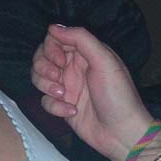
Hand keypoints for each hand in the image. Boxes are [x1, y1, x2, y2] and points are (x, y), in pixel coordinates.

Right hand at [31, 24, 153, 160]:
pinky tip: (72, 112)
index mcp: (85, 53)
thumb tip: (53, 27)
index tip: (61, 60)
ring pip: (39, 77)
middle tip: (58, 77)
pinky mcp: (62, 106)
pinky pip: (45, 100)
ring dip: (47, 86)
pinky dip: (55, 106)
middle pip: (42, 57)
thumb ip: (81, 39)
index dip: (51, 47)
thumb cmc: (118, 96)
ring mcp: (67, 87)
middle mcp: (74, 67)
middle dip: (44, 66)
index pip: (56, 39)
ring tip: (64, 95)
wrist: (121, 133)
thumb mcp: (104, 61)